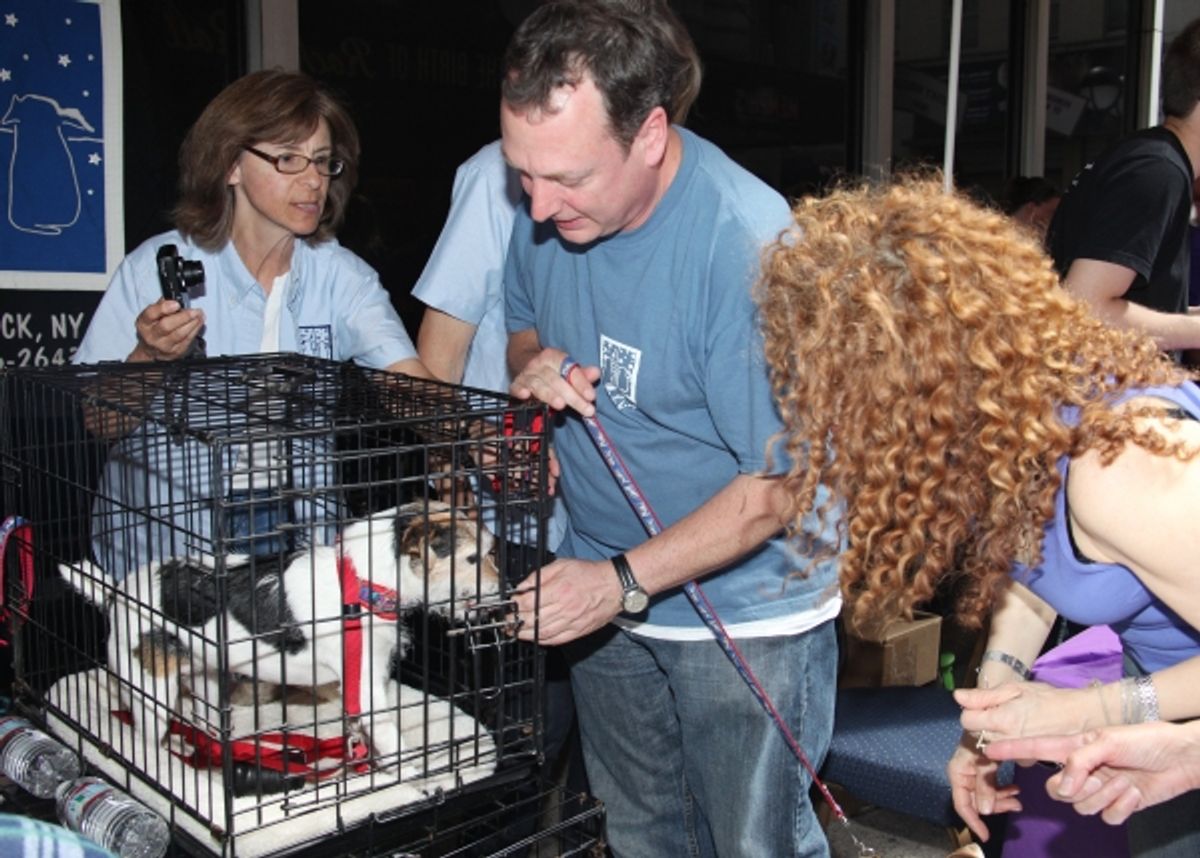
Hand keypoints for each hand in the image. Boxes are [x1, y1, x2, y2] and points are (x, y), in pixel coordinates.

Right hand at [131, 299, 203, 360]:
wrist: (151, 350)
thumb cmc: (153, 329)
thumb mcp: (151, 315)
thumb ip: (161, 305)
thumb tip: (174, 297)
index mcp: (144, 323)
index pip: (151, 314)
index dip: (164, 308)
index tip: (176, 304)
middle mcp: (152, 335)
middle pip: (167, 326)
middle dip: (183, 317)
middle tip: (195, 311)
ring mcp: (163, 345)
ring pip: (179, 334)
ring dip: (193, 323)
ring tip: (200, 315)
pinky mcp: (175, 352)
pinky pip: (187, 340)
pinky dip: (195, 330)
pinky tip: (199, 322)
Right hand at [510, 347, 599, 416]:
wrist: (525, 365)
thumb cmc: (551, 372)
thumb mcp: (567, 370)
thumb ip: (581, 375)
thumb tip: (596, 373)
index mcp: (554, 357)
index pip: (569, 370)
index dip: (581, 383)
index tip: (591, 396)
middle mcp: (539, 364)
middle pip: (556, 380)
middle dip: (572, 396)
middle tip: (586, 410)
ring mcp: (526, 374)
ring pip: (538, 385)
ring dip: (550, 395)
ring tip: (561, 405)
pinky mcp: (516, 384)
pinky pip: (516, 387)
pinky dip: (520, 390)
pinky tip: (525, 395)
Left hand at [510, 557, 621, 644]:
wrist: (615, 586)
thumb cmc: (590, 574)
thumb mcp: (562, 565)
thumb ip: (539, 576)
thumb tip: (522, 587)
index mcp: (559, 590)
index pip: (529, 603)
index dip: (515, 606)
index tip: (509, 605)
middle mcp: (564, 608)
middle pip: (532, 620)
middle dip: (515, 622)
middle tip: (507, 622)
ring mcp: (572, 622)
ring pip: (542, 633)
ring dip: (525, 634)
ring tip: (515, 632)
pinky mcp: (578, 631)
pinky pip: (556, 640)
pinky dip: (542, 640)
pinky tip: (534, 637)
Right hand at [948, 736, 1022, 841]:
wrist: (995, 710)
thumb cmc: (986, 730)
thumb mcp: (986, 758)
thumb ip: (984, 783)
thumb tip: (983, 810)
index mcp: (959, 768)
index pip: (961, 801)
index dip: (972, 820)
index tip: (985, 834)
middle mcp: (964, 769)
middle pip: (974, 799)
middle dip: (994, 807)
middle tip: (1015, 806)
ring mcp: (974, 767)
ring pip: (985, 794)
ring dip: (1000, 800)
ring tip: (1018, 799)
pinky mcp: (984, 764)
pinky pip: (991, 784)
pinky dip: (1002, 791)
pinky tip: (1015, 788)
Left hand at [956, 682, 1101, 741]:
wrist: (1080, 717)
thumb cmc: (1047, 698)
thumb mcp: (1015, 689)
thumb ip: (984, 696)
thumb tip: (958, 696)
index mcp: (1002, 719)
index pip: (967, 721)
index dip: (971, 711)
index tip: (982, 706)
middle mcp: (1007, 740)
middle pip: (976, 735)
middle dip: (982, 724)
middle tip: (998, 714)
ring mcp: (1017, 754)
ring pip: (990, 746)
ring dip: (994, 736)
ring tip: (1011, 722)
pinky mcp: (1027, 763)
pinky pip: (1007, 754)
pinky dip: (1009, 746)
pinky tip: (1021, 734)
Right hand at [984, 722, 1199, 824]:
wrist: (1181, 756)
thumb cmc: (1146, 739)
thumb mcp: (1108, 741)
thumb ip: (1079, 761)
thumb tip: (1065, 786)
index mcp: (1074, 745)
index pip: (1036, 748)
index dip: (1012, 749)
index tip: (989, 749)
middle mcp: (1082, 768)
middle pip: (1056, 788)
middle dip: (1074, 787)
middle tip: (1095, 776)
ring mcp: (1098, 788)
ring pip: (1080, 806)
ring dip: (1104, 794)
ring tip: (1124, 779)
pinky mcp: (1116, 805)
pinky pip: (1106, 816)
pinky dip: (1120, 806)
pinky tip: (1133, 792)